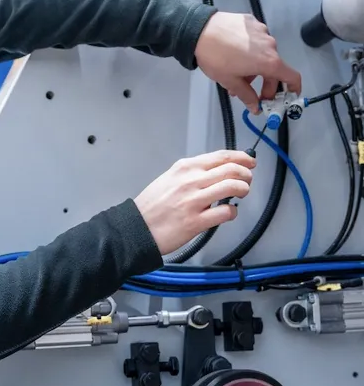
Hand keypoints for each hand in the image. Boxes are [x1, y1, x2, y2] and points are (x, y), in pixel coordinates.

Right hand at [134, 150, 255, 254]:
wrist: (135, 228)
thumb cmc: (151, 206)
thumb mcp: (168, 179)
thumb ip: (191, 173)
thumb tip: (216, 172)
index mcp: (184, 168)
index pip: (220, 156)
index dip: (241, 158)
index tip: (249, 161)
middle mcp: (190, 181)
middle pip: (231, 170)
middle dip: (246, 174)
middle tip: (247, 180)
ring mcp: (194, 201)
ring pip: (233, 187)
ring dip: (243, 190)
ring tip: (241, 194)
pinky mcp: (196, 221)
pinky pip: (226, 212)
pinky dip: (232, 212)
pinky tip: (228, 213)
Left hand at [194, 12, 301, 113]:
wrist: (199, 31)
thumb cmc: (216, 58)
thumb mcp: (230, 81)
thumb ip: (247, 96)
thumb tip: (256, 108)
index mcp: (269, 61)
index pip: (292, 77)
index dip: (294, 89)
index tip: (288, 97)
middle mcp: (271, 44)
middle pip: (275, 67)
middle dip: (265, 83)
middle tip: (251, 94)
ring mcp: (262, 30)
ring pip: (263, 54)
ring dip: (255, 67)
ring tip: (235, 74)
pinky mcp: (251, 21)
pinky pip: (255, 40)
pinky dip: (249, 50)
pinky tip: (233, 53)